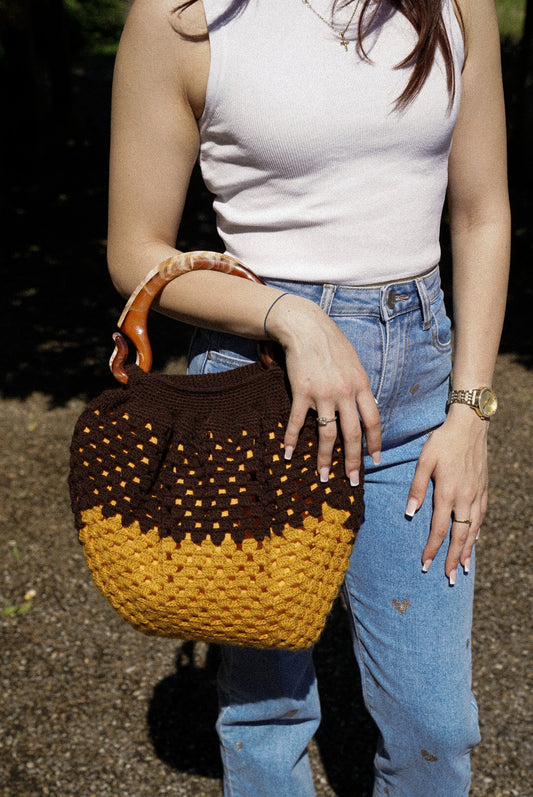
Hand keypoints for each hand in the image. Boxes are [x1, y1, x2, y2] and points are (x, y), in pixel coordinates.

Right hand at [266, 294, 380, 483]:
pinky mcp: (301, 392)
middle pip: (352, 434)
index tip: (375, 460)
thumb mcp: (354, 363)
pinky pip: (298, 422)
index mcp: (361, 385)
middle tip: (352, 480)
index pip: (373, 420)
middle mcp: (345, 392)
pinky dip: (292, 440)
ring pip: (327, 434)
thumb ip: (359, 386)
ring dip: (324, 458)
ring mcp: (323, 394)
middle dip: (353, 460)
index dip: (375, 442)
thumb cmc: (331, 344)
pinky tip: (288, 454)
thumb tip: (363, 408)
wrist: (305, 327)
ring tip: (322, 476)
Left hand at [406, 405, 488, 582]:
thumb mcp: (425, 461)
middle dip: (453, 559)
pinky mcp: (483, 489)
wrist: (470, 426)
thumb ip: (417, 487)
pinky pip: (481, 517)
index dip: (432, 549)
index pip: (439, 529)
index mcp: (448, 493)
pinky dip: (477, 532)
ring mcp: (477, 495)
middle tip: (449, 578)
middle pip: (460, 536)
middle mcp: (465, 498)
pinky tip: (474, 540)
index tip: (425, 564)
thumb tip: (410, 513)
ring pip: (473, 530)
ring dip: (468, 550)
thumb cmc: (442, 441)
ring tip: (463, 568)